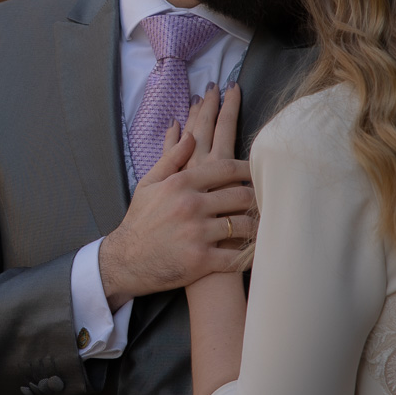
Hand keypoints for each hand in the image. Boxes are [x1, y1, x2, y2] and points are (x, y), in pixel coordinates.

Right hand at [99, 84, 255, 308]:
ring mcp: (197, 234)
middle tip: (269, 197)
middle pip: (240, 195)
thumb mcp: (149, 184)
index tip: (258, 170)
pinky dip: (249, 255)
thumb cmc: (139, 221)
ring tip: (266, 224)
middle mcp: (191, 206)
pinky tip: (258, 252)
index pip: (225, 169)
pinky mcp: (201, 260)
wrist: (126, 261)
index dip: (247, 168)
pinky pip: (235, 257)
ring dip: (257, 225)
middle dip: (257, 196)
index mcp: (180, 184)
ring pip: (242, 225)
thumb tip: (190, 133)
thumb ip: (171, 157)